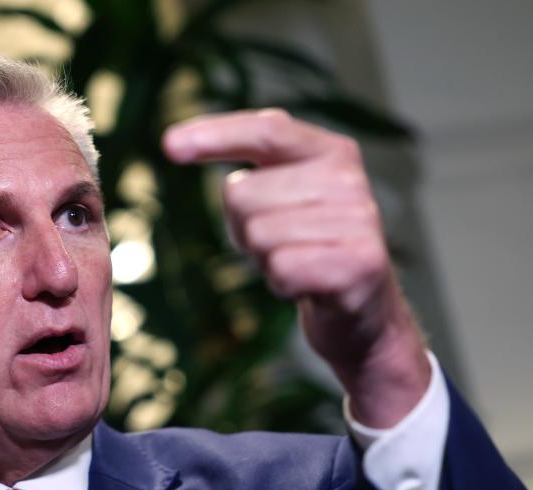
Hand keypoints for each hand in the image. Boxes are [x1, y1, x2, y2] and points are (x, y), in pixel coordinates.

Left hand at [163, 109, 429, 427]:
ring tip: (296, 264)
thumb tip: (175, 143)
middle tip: (278, 245)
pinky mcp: (361, 264)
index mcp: (330, 151)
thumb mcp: (282, 202)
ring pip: (258, 234)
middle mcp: (349, 178)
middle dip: (243, 228)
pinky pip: (282, 269)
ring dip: (265, 260)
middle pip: (242, 193)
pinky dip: (282, 284)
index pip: (267, 130)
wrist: (364, 316)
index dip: (215, 135)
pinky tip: (307, 286)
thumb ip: (247, 171)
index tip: (168, 145)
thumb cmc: (309, 251)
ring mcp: (360, 220)